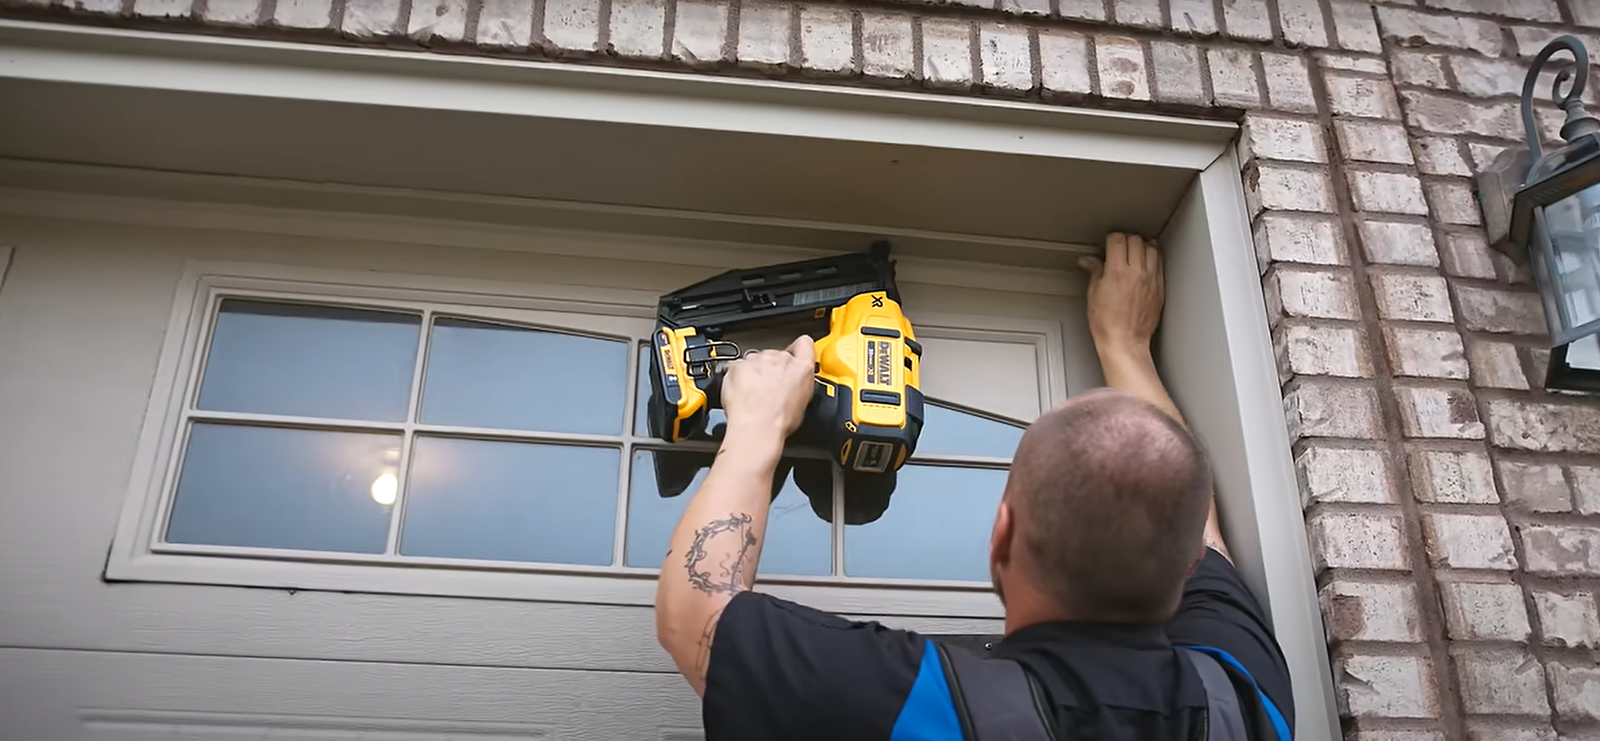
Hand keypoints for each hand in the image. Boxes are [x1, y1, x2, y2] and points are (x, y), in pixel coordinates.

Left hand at [719, 335, 815, 445]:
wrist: (756, 427)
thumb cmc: (779, 420)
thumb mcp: (803, 402)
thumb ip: (800, 382)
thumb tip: (795, 382)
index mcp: (801, 367)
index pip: (804, 343)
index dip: (798, 350)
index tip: (794, 357)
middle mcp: (779, 358)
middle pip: (776, 354)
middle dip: (772, 368)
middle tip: (769, 388)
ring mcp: (757, 359)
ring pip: (756, 360)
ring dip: (755, 372)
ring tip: (753, 395)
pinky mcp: (738, 364)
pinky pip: (738, 366)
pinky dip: (738, 377)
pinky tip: (742, 393)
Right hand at [1079, 232, 1164, 355]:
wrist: (1125, 342)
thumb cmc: (1107, 324)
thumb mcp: (1093, 294)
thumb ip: (1094, 271)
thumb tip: (1089, 260)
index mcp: (1117, 273)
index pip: (1118, 240)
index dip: (1111, 238)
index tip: (1108, 243)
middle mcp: (1136, 273)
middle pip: (1136, 240)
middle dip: (1126, 240)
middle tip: (1119, 247)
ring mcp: (1151, 280)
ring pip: (1151, 248)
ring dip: (1142, 246)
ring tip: (1135, 251)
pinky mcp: (1159, 287)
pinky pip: (1160, 263)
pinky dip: (1154, 257)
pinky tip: (1146, 260)